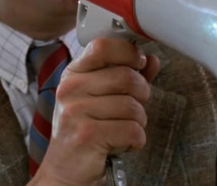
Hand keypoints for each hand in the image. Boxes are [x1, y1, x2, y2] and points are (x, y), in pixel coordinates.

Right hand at [29, 38, 159, 185]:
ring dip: (137, 123)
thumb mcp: (102, 99)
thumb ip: (127, 77)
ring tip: (121, 129)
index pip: (103, 46)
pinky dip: (135, 141)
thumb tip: (152, 60)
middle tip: (131, 109)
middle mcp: (71, 89)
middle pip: (127, 77)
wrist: (64, 170)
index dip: (129, 53)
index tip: (138, 64)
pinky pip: (132, 130)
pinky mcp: (87, 135)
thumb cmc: (84, 131)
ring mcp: (76, 111)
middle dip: (141, 95)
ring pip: (133, 107)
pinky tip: (120, 143)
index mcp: (74, 74)